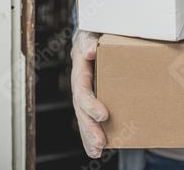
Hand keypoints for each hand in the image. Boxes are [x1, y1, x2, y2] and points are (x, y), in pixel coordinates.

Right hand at [70, 30, 108, 157]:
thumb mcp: (91, 31)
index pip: (82, 89)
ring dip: (89, 135)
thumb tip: (90, 51)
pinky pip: (90, 118)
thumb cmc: (95, 31)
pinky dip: (90, 135)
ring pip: (83, 117)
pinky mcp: (93, 96)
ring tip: (98, 150)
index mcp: (80, 67)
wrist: (94, 31)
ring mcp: (85, 90)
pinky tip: (96, 151)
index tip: (103, 115)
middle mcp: (79, 81)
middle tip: (101, 141)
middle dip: (89, 127)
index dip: (91, 104)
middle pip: (81, 109)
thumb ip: (89, 39)